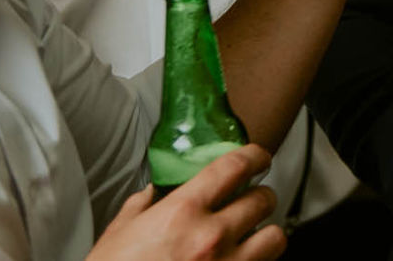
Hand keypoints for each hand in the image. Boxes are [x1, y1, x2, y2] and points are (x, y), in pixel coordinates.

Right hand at [88, 144, 284, 260]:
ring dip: (265, 233)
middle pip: (263, 199)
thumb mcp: (117, 235)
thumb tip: (150, 194)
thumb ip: (139, 208)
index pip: (234, 167)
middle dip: (259, 197)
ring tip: (251, 236)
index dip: (254, 156)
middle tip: (250, 202)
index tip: (259, 158)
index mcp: (181, 213)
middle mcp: (211, 237)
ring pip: (275, 237)